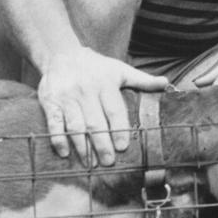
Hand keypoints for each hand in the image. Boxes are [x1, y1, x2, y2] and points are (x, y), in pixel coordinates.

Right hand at [37, 46, 168, 165]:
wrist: (61, 54)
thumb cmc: (96, 67)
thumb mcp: (120, 70)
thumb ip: (142, 80)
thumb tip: (166, 83)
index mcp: (105, 84)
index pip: (114, 110)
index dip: (119, 129)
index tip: (123, 146)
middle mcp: (86, 91)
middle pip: (95, 122)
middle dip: (102, 144)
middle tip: (109, 162)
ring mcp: (67, 98)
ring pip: (75, 126)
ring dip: (82, 146)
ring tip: (90, 163)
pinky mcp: (50, 102)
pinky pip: (53, 123)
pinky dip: (58, 139)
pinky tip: (65, 153)